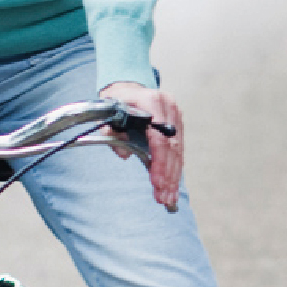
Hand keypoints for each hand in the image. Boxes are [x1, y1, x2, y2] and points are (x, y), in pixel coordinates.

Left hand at [100, 80, 182, 211]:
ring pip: (178, 150)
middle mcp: (168, 107)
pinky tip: (172, 185)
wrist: (128, 88)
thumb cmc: (117, 102)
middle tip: (164, 197)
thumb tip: (123, 153)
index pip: (160, 137)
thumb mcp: (107, 115)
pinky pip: (179, 149)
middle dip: (168, 175)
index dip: (159, 162)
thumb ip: (112, 134)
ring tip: (168, 197)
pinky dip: (175, 169)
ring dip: (173, 176)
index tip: (156, 182)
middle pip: (172, 147)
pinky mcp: (178, 123)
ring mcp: (175, 115)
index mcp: (151, 101)